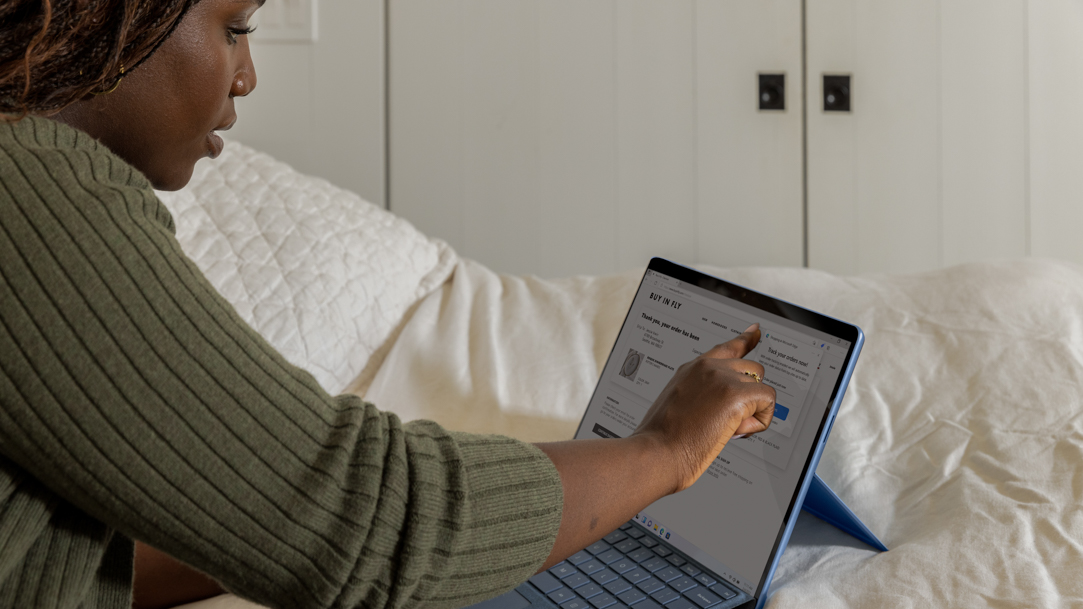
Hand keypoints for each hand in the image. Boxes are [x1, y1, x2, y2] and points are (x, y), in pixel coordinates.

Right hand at [632, 324, 775, 492]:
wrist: (657, 451)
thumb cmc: (661, 439)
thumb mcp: (678, 406)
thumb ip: (702, 396)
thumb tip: (728, 407)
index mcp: (692, 369)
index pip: (726, 348)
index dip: (745, 339)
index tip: (756, 330)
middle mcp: (708, 367)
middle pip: (753, 370)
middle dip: (749, 396)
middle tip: (727, 423)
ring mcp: (722, 377)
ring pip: (761, 388)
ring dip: (752, 412)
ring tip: (725, 430)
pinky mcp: (736, 394)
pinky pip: (768, 403)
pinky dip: (759, 422)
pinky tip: (737, 432)